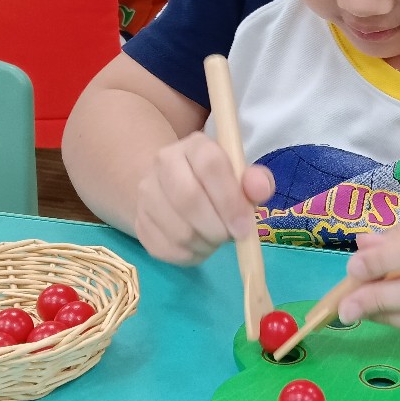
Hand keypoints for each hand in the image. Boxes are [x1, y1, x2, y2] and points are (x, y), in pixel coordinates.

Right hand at [134, 130, 274, 264]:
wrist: (175, 189)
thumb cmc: (219, 185)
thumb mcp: (242, 177)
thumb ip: (256, 181)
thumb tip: (260, 189)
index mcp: (195, 145)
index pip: (210, 165)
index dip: (230, 200)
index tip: (244, 227)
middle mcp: (164, 162)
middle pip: (188, 199)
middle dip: (216, 227)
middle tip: (230, 237)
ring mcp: (147, 193)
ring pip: (178, 230)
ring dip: (205, 243)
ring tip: (216, 239)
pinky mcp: (140, 222)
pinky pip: (166, 249)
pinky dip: (189, 255)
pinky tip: (199, 245)